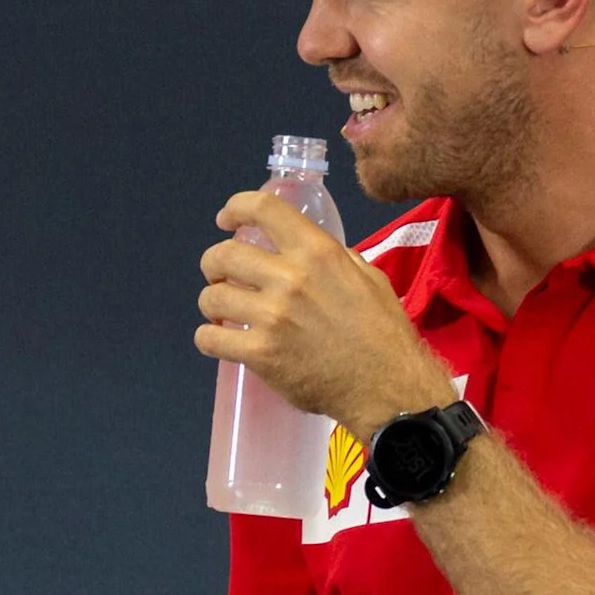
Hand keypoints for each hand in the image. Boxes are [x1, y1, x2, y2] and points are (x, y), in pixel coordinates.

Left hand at [196, 192, 448, 433]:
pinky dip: (208, 338)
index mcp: (317, 252)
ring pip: (211, 297)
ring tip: (222, 311)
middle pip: (224, 254)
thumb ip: (336, 259)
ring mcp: (271, 317)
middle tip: (221, 275)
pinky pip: (209, 339)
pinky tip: (219, 339)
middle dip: (214, 263)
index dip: (236, 208)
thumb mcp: (369, 278)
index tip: (227, 219)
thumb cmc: (383, 332)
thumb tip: (308, 252)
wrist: (386, 386)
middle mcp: (289, 278)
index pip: (263, 209)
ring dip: (212, 302)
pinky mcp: (260, 354)